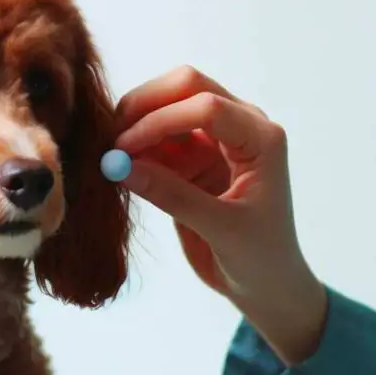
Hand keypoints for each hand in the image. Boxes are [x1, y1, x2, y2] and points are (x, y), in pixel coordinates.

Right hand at [114, 66, 327, 364]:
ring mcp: (216, 141)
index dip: (161, 119)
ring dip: (136, 125)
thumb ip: (173, 195)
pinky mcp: (194, 159)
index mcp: (261, 139)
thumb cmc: (261, 258)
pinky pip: (159, 139)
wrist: (267, 286)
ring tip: (108, 156)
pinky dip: (136, 147)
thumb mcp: (221, 229)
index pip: (206, 107)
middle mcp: (240, 128)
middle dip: (146, 105)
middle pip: (187, 88)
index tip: (125, 147)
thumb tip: (120, 165)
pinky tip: (117, 167)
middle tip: (109, 136)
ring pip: (168, 108)